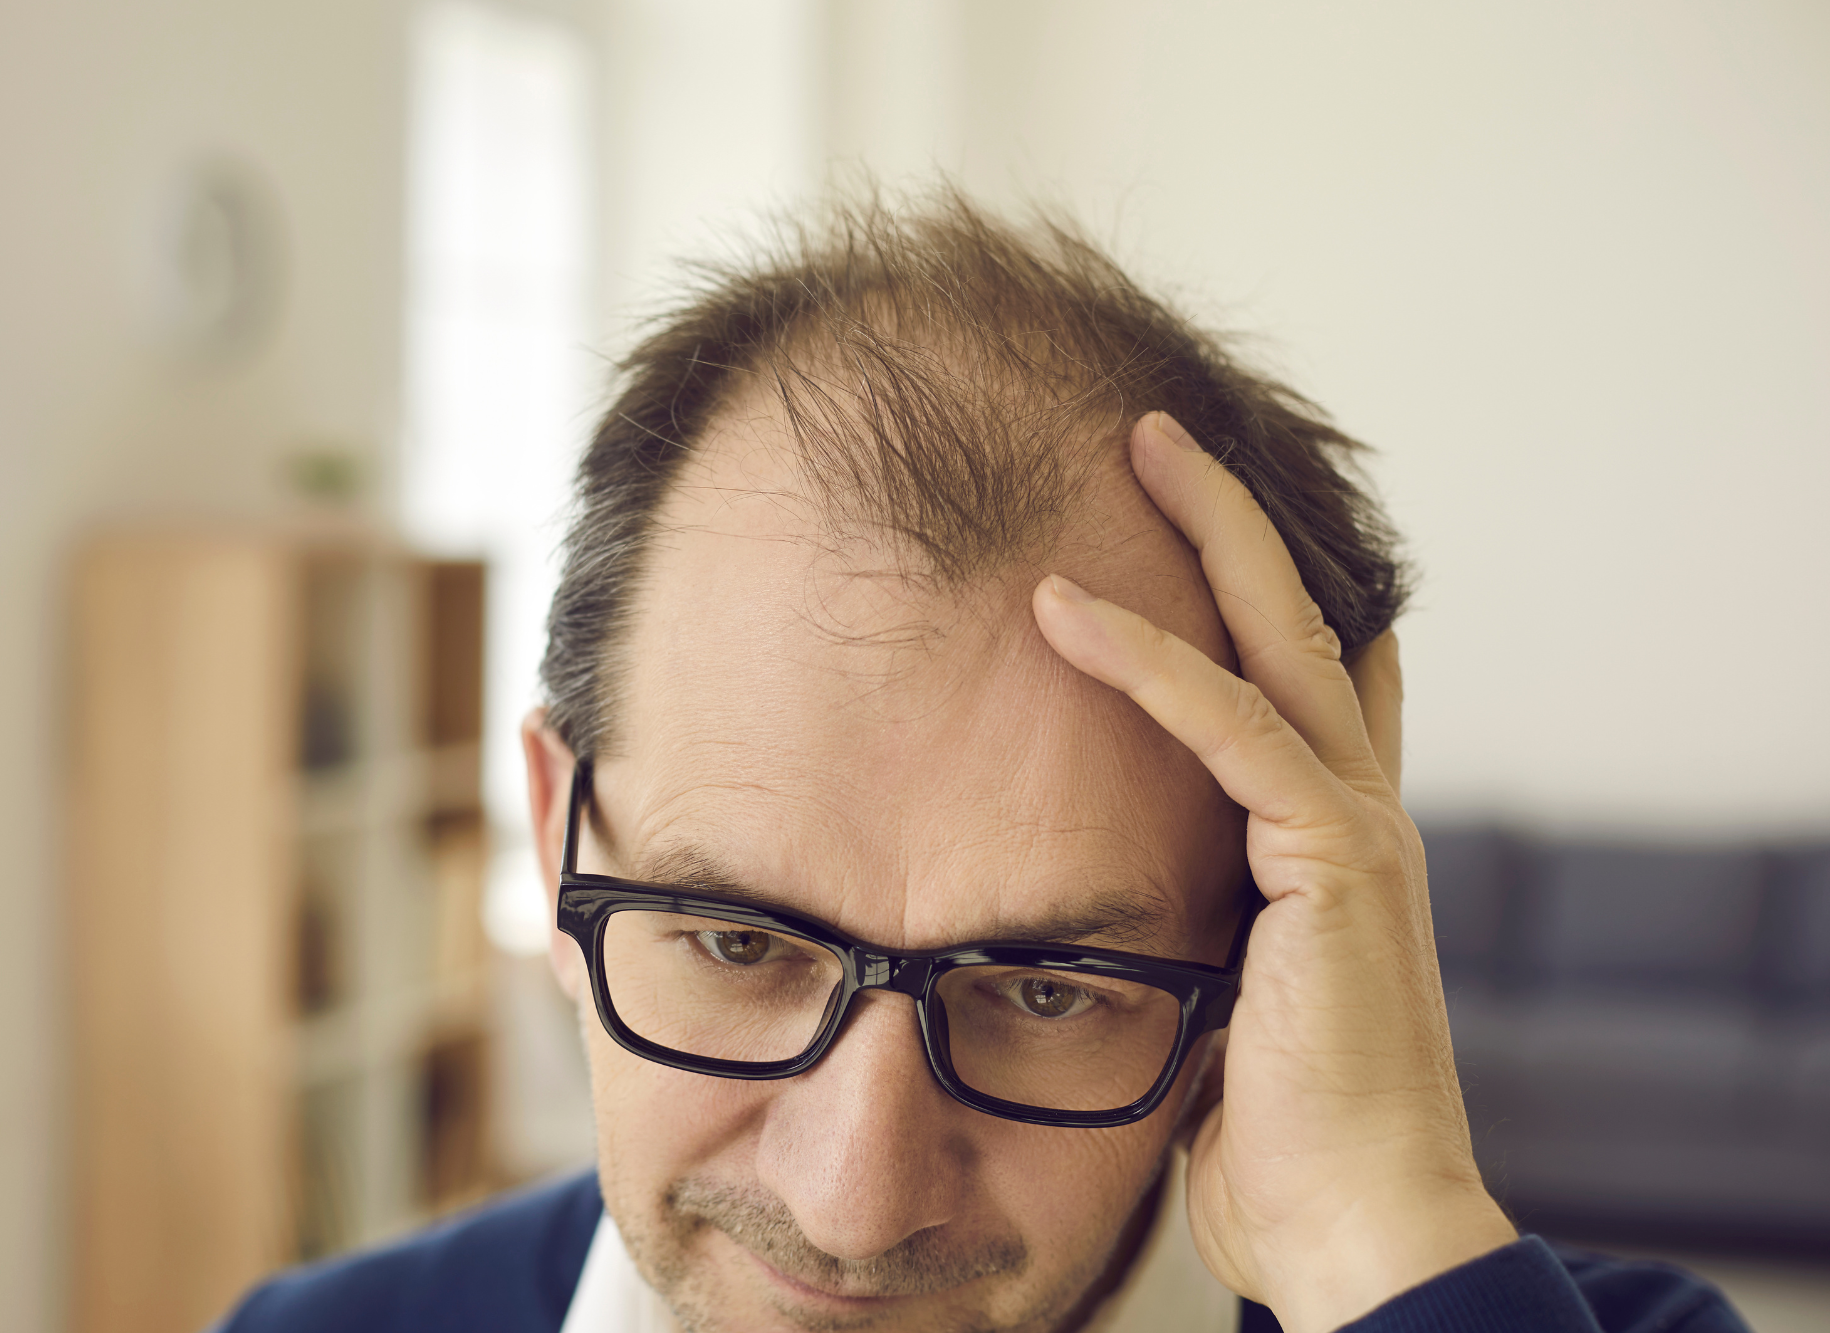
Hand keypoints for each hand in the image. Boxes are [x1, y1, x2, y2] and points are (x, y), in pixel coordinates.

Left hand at [1031, 413, 1514, 1332]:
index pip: (1308, 686)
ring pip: (1280, 641)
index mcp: (1335, 847)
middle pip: (1303, 625)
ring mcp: (1358, 830)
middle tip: (1159, 437)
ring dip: (1205, 536)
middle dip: (1232, 523)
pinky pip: (1231, 728)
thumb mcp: (1217, 1000)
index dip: (1261, 597)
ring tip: (1137, 448)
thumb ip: (1187, 927)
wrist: (1353, 1225)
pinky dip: (1146, 663)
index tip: (1193, 530)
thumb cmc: (1279, 1135)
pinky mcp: (1333, 861)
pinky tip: (1068, 609)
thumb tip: (1105, 912)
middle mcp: (1360, 815)